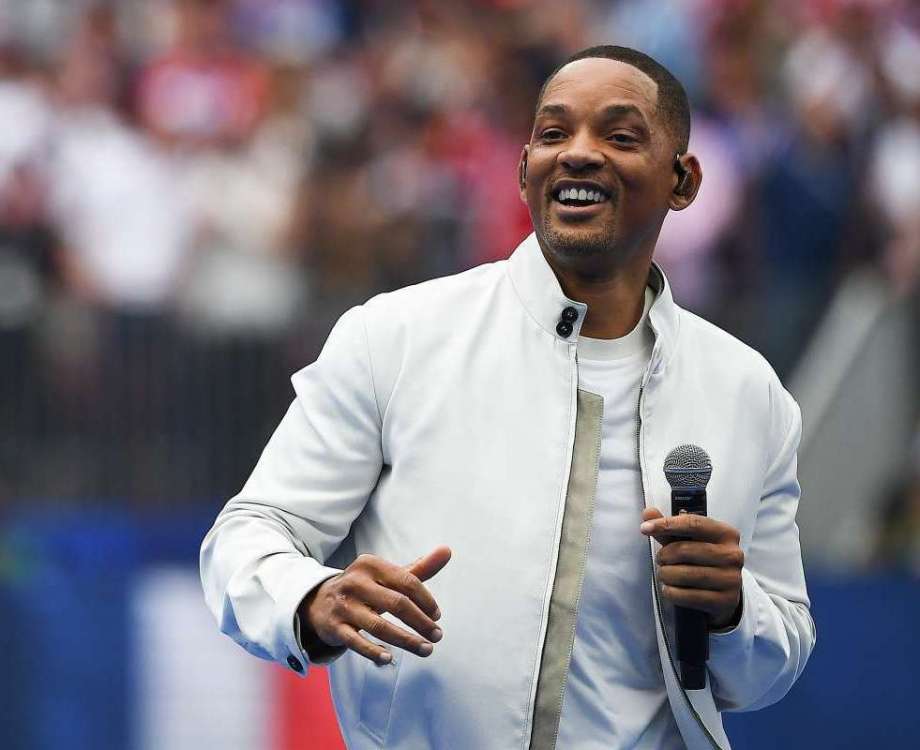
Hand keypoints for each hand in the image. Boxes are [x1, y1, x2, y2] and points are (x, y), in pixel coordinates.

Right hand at [299, 546, 450, 664]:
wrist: (319, 600)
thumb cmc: (365, 587)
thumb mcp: (387, 575)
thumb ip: (419, 568)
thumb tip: (447, 550)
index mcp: (371, 564)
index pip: (407, 581)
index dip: (426, 600)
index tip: (437, 616)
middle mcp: (356, 582)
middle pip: (397, 604)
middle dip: (421, 622)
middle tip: (438, 636)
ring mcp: (344, 605)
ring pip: (379, 627)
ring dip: (406, 641)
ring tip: (425, 649)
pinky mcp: (334, 627)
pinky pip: (356, 642)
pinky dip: (373, 652)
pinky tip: (389, 659)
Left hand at [640, 508, 742, 628]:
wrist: (724, 592)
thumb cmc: (702, 559)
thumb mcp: (689, 540)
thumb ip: (669, 527)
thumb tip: (648, 512)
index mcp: (726, 533)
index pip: (693, 523)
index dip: (666, 524)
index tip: (645, 528)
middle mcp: (733, 555)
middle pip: (685, 550)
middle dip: (665, 555)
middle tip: (660, 559)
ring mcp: (732, 579)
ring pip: (686, 574)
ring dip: (666, 574)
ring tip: (664, 574)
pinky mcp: (726, 601)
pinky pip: (688, 596)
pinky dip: (672, 592)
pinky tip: (669, 589)